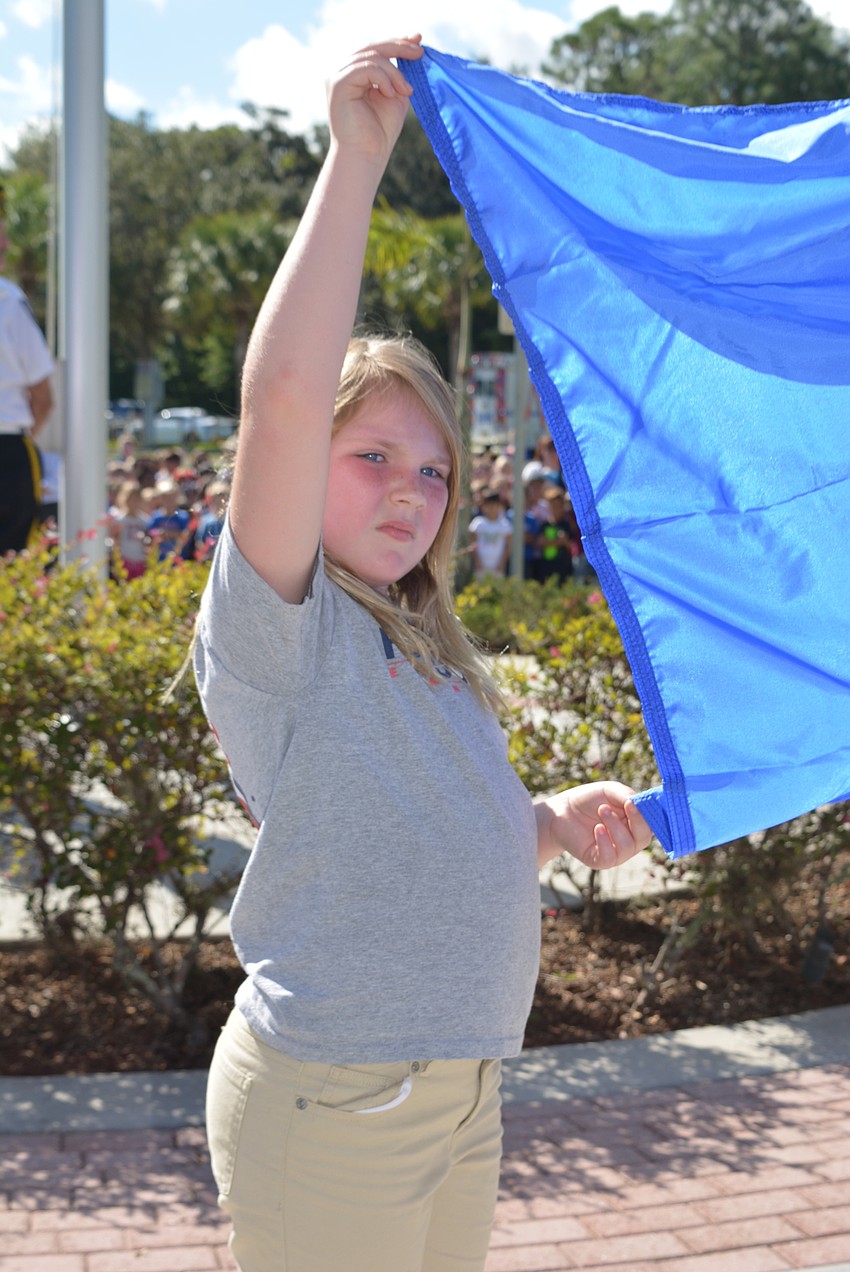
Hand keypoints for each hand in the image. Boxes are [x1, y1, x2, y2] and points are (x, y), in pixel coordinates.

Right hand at [328, 36, 422, 162]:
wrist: (366, 156)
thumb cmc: (379, 132)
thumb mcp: (395, 96)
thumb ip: (400, 74)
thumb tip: (414, 45)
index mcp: (354, 73)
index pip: (375, 50)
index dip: (397, 42)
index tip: (418, 40)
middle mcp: (342, 71)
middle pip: (372, 48)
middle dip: (399, 48)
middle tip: (420, 52)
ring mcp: (337, 76)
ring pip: (371, 57)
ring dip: (394, 73)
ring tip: (407, 91)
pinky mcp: (337, 84)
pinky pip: (365, 68)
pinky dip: (383, 79)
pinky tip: (392, 94)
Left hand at [535, 782, 652, 869]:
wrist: (561, 811)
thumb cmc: (588, 800)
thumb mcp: (609, 791)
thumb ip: (626, 794)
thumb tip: (640, 803)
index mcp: (635, 823)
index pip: (652, 825)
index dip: (652, 816)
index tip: (641, 803)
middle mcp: (629, 840)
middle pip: (644, 838)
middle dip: (637, 821)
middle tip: (625, 804)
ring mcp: (615, 852)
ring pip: (627, 847)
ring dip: (616, 827)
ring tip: (602, 810)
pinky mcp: (599, 861)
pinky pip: (609, 857)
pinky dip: (605, 841)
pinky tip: (597, 828)